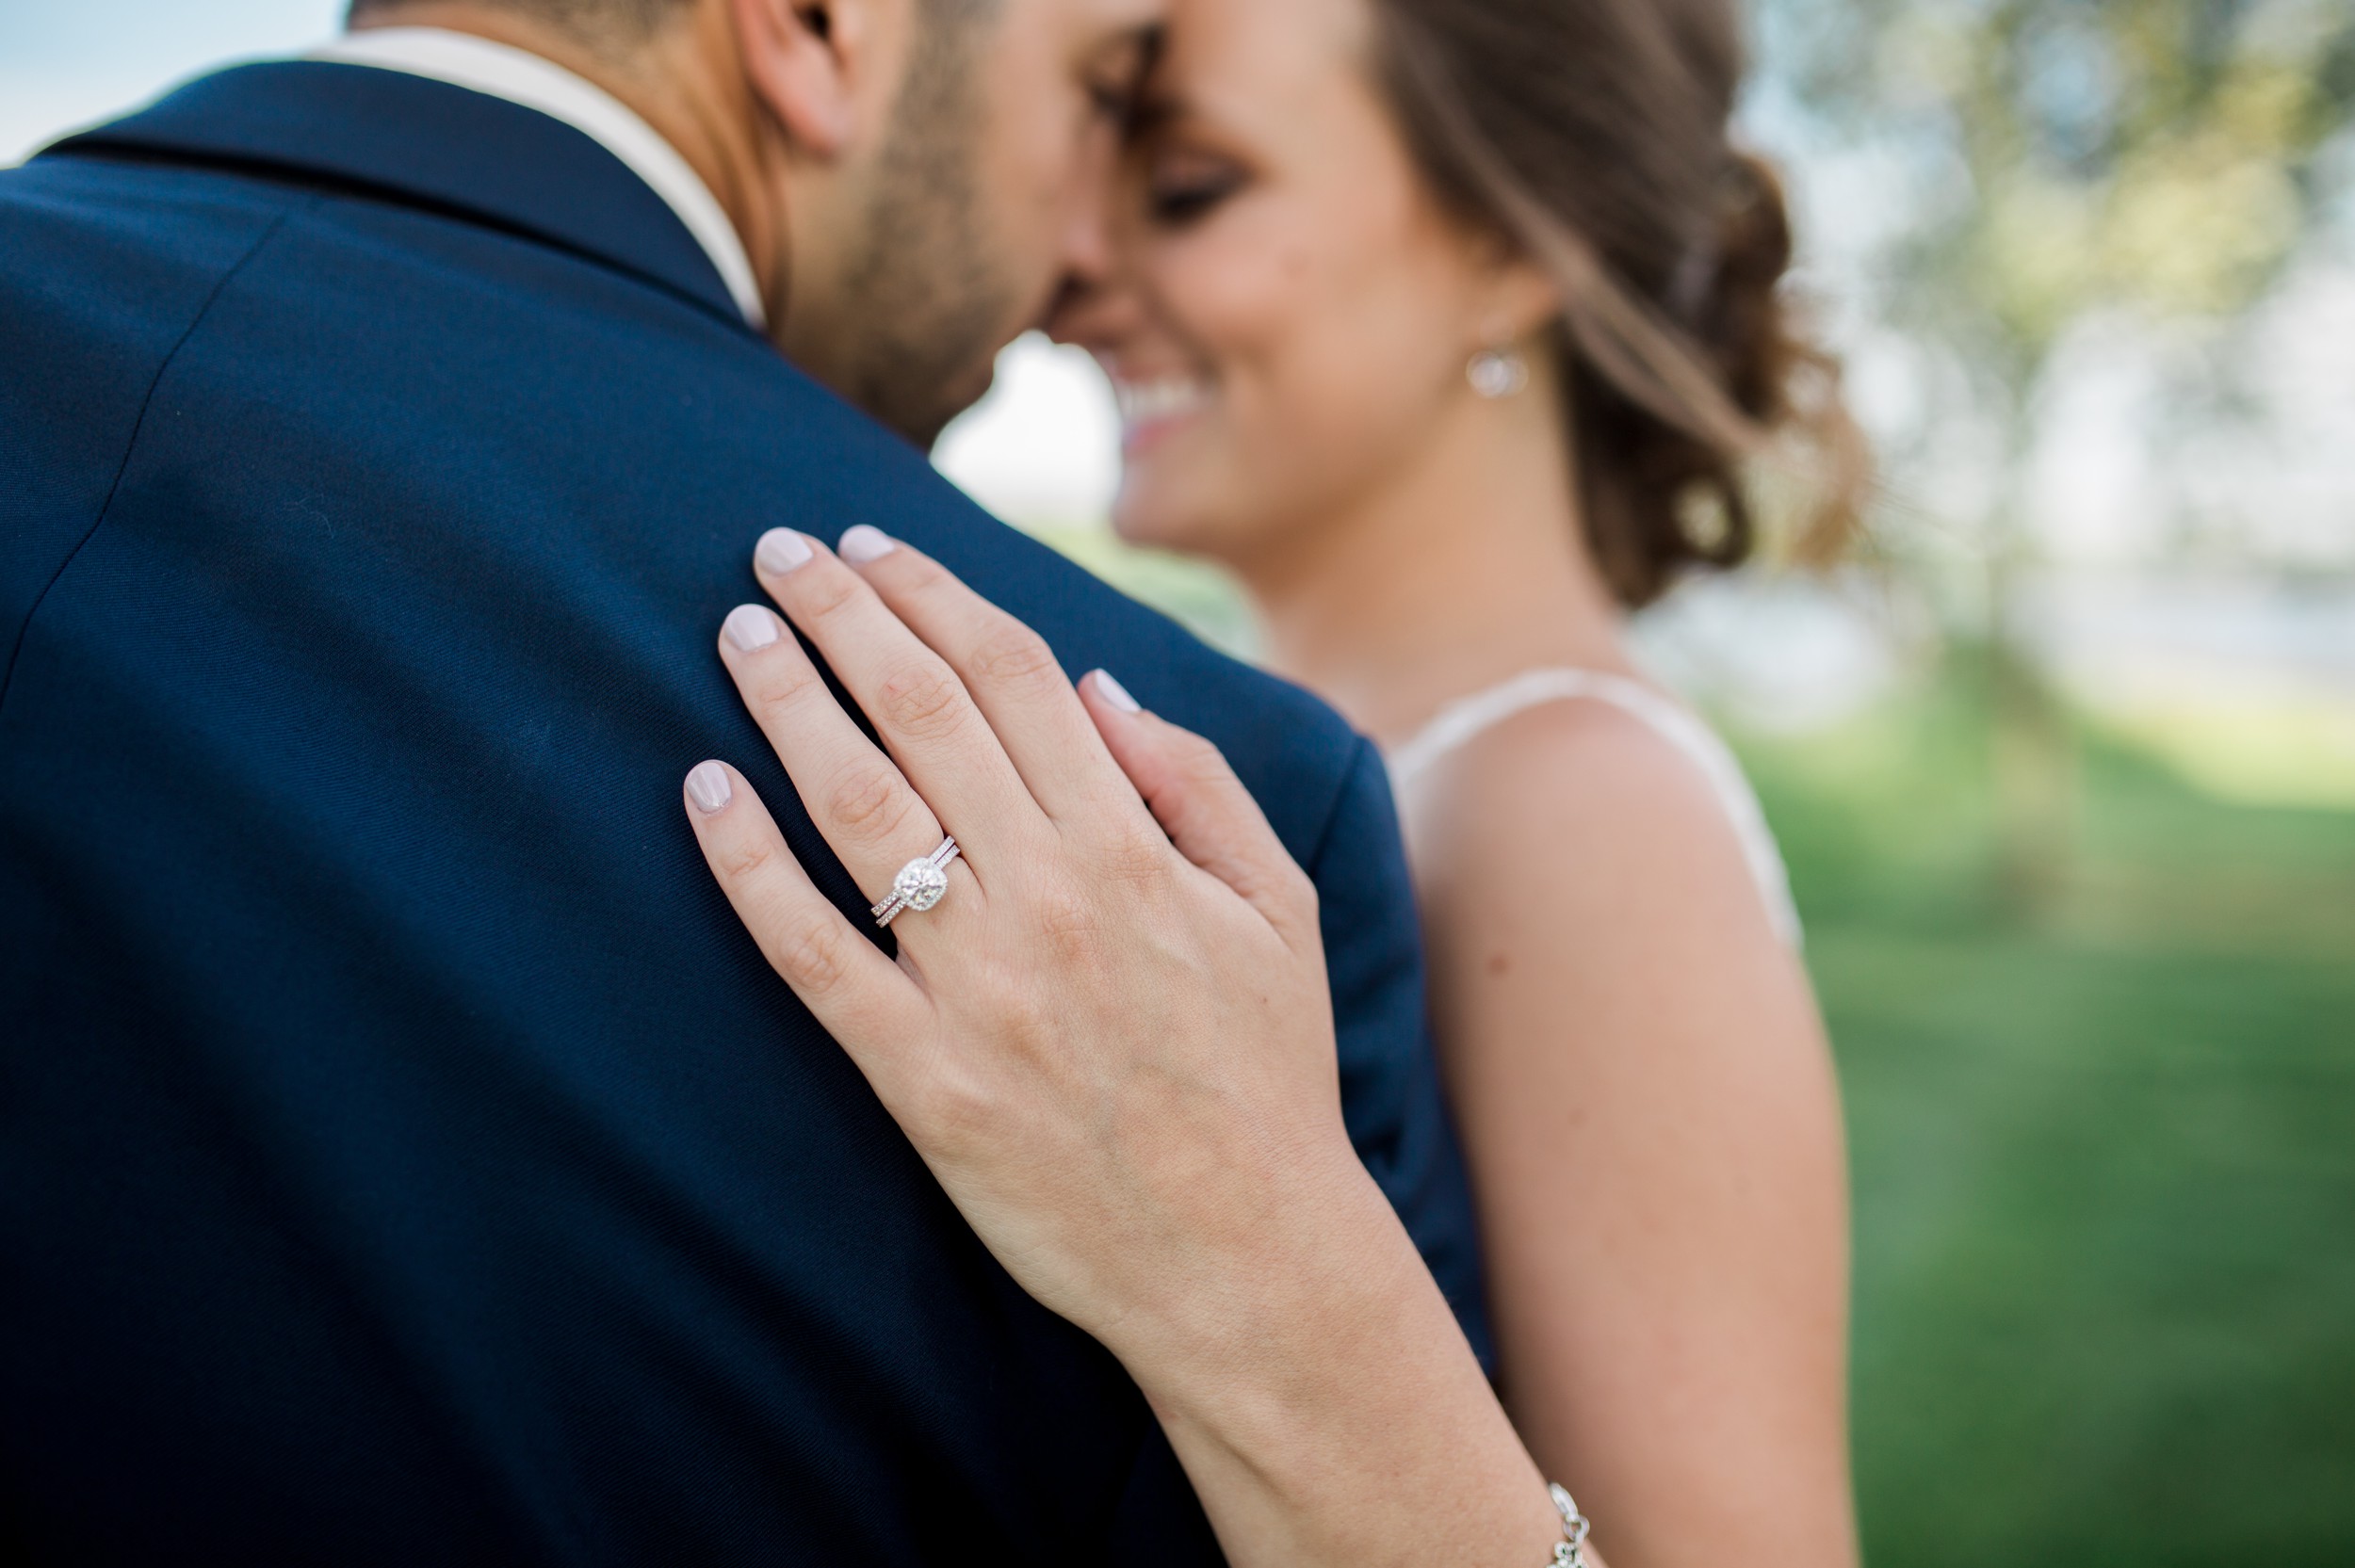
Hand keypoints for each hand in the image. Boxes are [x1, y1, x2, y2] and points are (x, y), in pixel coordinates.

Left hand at [680, 525, 1358, 1352]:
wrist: (1250, 1259)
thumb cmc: (1269, 1078)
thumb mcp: (1279, 910)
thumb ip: (1197, 784)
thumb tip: (1098, 689)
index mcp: (1132, 848)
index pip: (1012, 674)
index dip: (932, 592)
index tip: (871, 544)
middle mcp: (1049, 898)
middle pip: (920, 712)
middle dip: (841, 613)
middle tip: (777, 549)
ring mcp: (978, 987)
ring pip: (858, 808)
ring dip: (787, 704)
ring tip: (737, 634)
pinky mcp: (921, 1078)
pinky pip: (813, 953)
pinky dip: (749, 866)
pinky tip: (702, 791)